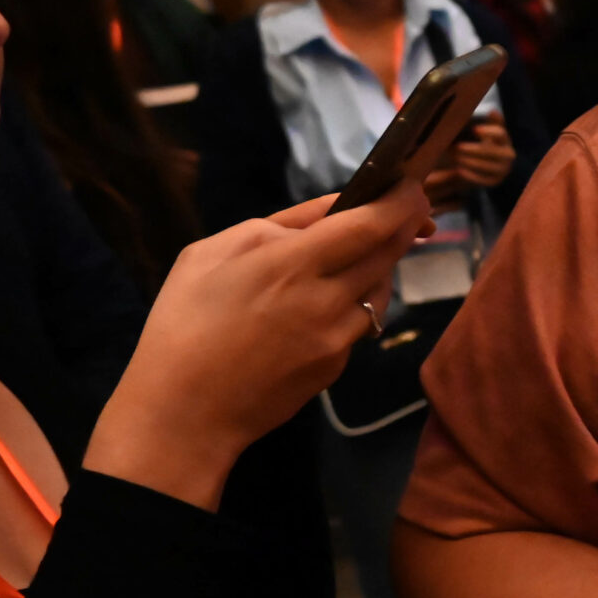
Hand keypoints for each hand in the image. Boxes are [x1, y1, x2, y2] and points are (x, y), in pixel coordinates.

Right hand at [85, 182, 432, 507]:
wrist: (183, 411)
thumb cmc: (183, 322)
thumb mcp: (213, 253)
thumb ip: (280, 226)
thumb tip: (332, 208)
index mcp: (291, 263)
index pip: (370, 224)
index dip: (402, 202)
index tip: (414, 186)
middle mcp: (325, 300)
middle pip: (388, 254)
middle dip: (404, 227)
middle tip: (410, 213)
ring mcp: (336, 338)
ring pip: (380, 291)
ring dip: (377, 269)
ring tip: (349, 261)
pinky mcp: (337, 366)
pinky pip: (359, 324)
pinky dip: (353, 307)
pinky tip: (320, 307)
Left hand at [432, 114, 513, 203]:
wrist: (487, 163)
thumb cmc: (483, 142)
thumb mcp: (486, 130)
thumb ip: (489, 121)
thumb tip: (493, 111)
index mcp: (505, 139)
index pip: (501, 134)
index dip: (489, 131)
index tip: (474, 129)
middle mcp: (508, 155)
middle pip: (494, 152)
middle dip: (476, 149)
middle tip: (458, 146)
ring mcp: (503, 170)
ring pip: (489, 167)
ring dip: (472, 162)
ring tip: (456, 158)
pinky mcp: (495, 181)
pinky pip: (484, 180)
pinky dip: (471, 176)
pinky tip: (459, 171)